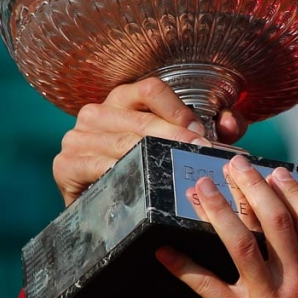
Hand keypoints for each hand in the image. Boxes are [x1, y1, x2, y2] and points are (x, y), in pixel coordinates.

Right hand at [52, 77, 247, 205]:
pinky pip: (96, 166)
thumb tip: (232, 122)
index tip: (202, 134)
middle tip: (201, 154)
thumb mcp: (181, 143)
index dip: (179, 110)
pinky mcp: (65, 165)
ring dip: (154, 157)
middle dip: (176, 137)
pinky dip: (122, 173)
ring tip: (180, 170)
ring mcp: (77, 138)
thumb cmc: (146, 167)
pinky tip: (143, 183)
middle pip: (141, 118)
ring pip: (122, 142)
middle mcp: (97, 112)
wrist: (103, 209)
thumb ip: (213, 128)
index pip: (151, 88)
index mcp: (123, 99)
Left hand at [157, 155, 297, 297]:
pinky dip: (184, 266)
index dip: (295, 192)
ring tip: (202, 188)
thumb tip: (285, 222)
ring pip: (241, 245)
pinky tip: (165, 251)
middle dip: (252, 188)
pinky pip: (207, 286)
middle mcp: (297, 282)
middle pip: (275, 223)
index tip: (276, 172)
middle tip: (233, 165)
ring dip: (219, 211)